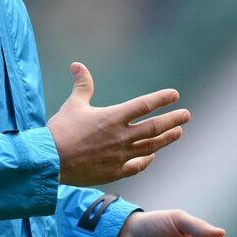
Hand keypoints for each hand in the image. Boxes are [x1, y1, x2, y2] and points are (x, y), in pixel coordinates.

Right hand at [46, 62, 189, 185]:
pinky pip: (137, 165)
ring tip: (178, 132)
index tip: (175, 95)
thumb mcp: (73, 104)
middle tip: (186, 115)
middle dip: (173, 120)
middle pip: (155, 127)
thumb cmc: (60, 130)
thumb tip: (77, 65)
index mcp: (113, 117)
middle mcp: (121, 136)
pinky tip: (152, 156)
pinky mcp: (114, 171)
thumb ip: (82, 85)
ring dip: (166, 139)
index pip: (144, 105)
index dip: (161, 98)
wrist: (50, 161)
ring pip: (150, 146)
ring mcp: (120, 156)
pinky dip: (147, 159)